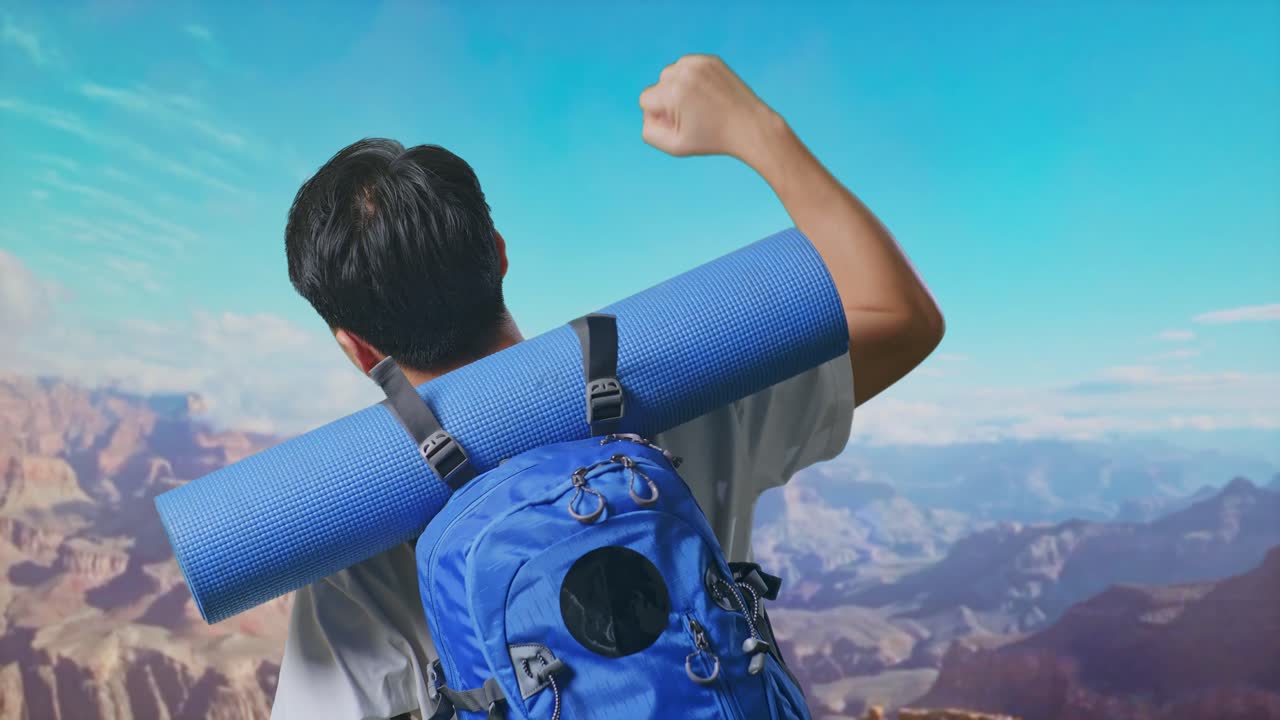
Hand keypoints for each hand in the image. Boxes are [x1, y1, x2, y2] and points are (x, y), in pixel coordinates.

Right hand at [639, 54, 781, 162]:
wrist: (750, 126)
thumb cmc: (712, 140)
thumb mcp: (674, 146)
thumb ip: (649, 132)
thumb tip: (648, 112)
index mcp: (673, 92)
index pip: (645, 99)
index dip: (659, 116)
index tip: (680, 124)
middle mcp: (684, 72)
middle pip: (658, 85)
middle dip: (669, 100)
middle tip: (694, 116)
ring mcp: (699, 63)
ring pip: (671, 73)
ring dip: (679, 88)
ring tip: (700, 105)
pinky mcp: (711, 59)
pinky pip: (687, 66)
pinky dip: (692, 79)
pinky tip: (706, 94)